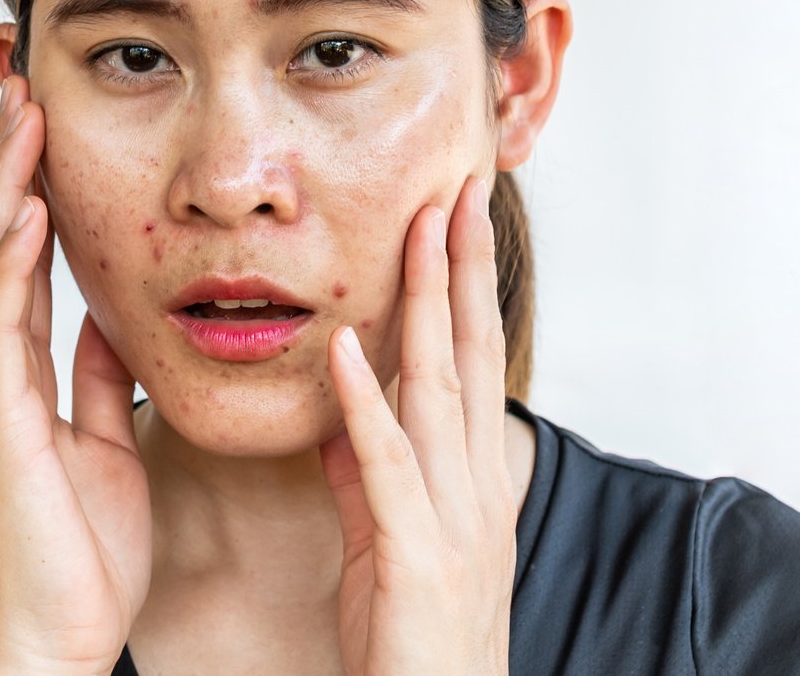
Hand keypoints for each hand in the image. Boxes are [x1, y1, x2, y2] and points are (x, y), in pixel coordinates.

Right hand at [0, 75, 151, 674]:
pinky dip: (10, 264)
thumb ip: (98, 377)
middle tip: (18, 84)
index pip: (19, 257)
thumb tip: (108, 320)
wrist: (61, 634)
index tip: (41, 122)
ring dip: (3, 187)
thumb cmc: (83, 547)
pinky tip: (26, 212)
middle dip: (5, 162)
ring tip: (21, 116)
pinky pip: (0, 325)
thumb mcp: (105, 437)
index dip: (27, 187)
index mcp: (20, 371)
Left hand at [320, 176, 515, 675]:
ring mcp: (453, 514)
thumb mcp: (386, 529)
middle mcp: (473, 480)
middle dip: (465, 268)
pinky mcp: (415, 551)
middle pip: (472, 352)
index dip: (466, 286)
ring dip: (430, 304)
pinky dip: (366, 402)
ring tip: (419, 231)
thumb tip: (344, 397)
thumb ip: (366, 463)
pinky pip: (384, 462)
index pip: (472, 358)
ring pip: (440, 386)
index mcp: (469, 472)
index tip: (454, 220)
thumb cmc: (412, 627)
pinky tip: (346, 348)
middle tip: (460, 191)